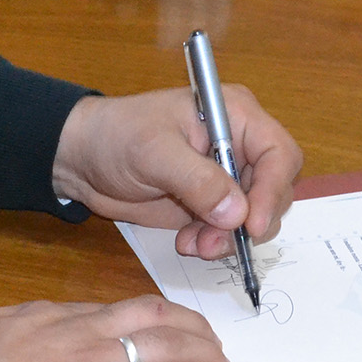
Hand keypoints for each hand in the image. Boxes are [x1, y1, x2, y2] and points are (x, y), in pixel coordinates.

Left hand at [52, 86, 301, 259]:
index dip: (273, 190)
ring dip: (230, 238)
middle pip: (275, 190)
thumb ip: (197, 181)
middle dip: (251, 221)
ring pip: (255, 216)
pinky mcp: (211, 203)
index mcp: (235, 116)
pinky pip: (230, 230)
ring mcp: (226, 177)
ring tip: (194, 245)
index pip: (279, 154)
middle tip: (214, 242)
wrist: (82, 158)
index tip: (253, 224)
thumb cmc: (116, 136)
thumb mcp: (154, 153)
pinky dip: (215, 243)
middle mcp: (240, 146)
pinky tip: (186, 243)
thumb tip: (238, 213)